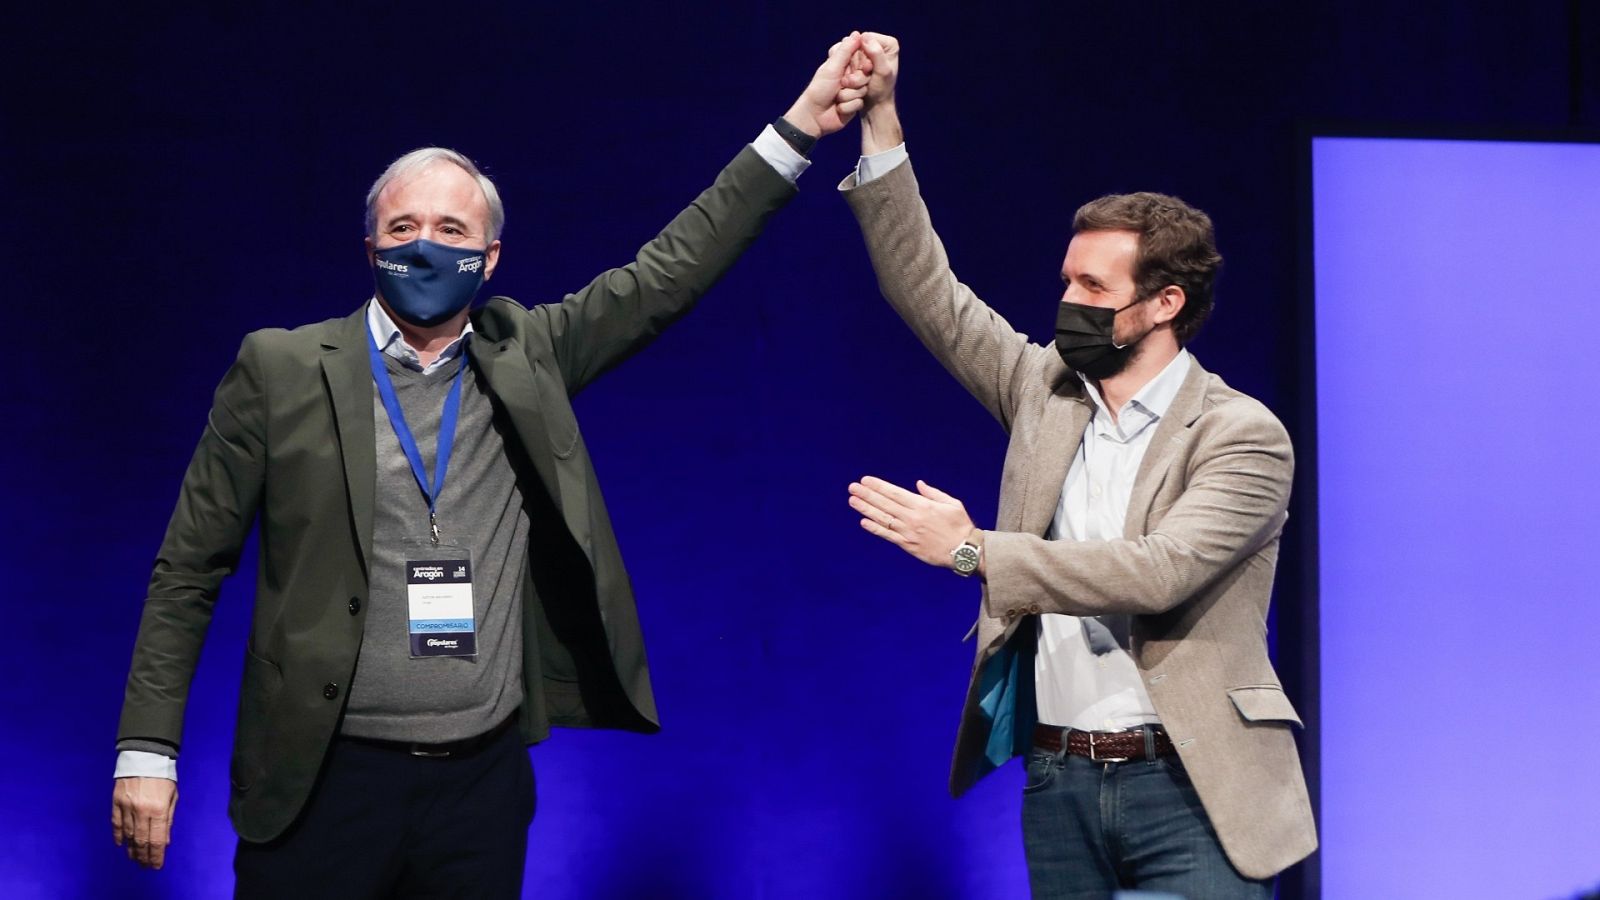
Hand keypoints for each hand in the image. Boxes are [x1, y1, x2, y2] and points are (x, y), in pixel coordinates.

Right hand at [112, 776, 176, 868]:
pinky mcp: (116, 802)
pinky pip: (116, 823)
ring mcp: (127, 807)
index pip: (157, 839)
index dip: (156, 855)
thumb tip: (165, 841)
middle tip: (145, 865)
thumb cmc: (163, 776)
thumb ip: (168, 820)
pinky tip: (121, 844)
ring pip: (127, 834)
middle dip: (143, 856)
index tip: (156, 866)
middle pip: (141, 840)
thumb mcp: (173, 796)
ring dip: (131, 849)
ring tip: (135, 858)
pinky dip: (118, 836)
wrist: (145, 756)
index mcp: (159, 809)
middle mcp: (142, 810)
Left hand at [784, 32, 870, 138]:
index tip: (855, 68)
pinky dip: (848, 106)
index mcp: (843, 64)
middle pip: (865, 74)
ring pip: (864, 89)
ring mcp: (852, 90)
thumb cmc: (820, 89)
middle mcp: (849, 75)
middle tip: (842, 84)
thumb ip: (846, 51)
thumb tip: (857, 33)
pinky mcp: (854, 103)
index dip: (861, 64)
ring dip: (849, 95)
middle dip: (855, 81)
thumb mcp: (833, 67)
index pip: (862, 58)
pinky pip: (860, 102)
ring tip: (837, 97)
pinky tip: (839, 108)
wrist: (814, 116)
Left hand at [849, 476, 976, 568]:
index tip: (866, 480)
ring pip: (883, 518)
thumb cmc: (960, 526)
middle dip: (867, 494)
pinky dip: (875, 528)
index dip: (879, 486)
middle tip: (852, 487)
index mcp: (922, 505)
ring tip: (853, 501)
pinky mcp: (908, 545)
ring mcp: (908, 532)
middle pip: (885, 503)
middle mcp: (912, 518)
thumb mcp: (952, 504)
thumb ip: (933, 493)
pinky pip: (888, 535)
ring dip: (866, 509)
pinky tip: (863, 521)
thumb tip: (918, 484)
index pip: (895, 493)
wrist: (964, 552)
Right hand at [855, 32, 902, 154]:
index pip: (864, 38)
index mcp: (889, 43)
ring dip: (850, 68)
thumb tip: (865, 37)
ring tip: (860, 80)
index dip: (861, 55)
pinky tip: (851, 80)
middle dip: (856, 63)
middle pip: (856, 46)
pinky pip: (844, 61)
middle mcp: (879, 45)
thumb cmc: (881, 91)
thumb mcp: (882, 73)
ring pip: (848, 54)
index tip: (868, 70)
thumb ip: (877, 54)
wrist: (875, 106)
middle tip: (865, 77)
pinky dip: (846, 70)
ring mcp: (867, 53)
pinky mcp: (858, 60)